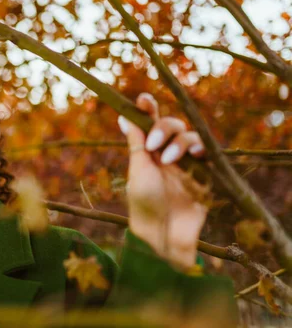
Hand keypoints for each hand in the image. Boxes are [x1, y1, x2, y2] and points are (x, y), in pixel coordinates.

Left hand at [118, 93, 208, 269]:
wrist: (164, 233)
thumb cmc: (144, 203)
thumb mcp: (138, 170)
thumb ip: (136, 143)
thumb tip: (123, 116)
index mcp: (147, 151)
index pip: (149, 123)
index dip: (148, 108)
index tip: (143, 99)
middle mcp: (167, 153)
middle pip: (172, 125)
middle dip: (164, 128)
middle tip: (153, 145)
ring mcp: (186, 163)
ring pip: (190, 136)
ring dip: (179, 142)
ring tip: (168, 160)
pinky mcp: (204, 174)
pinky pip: (208, 152)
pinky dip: (201, 149)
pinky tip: (195, 156)